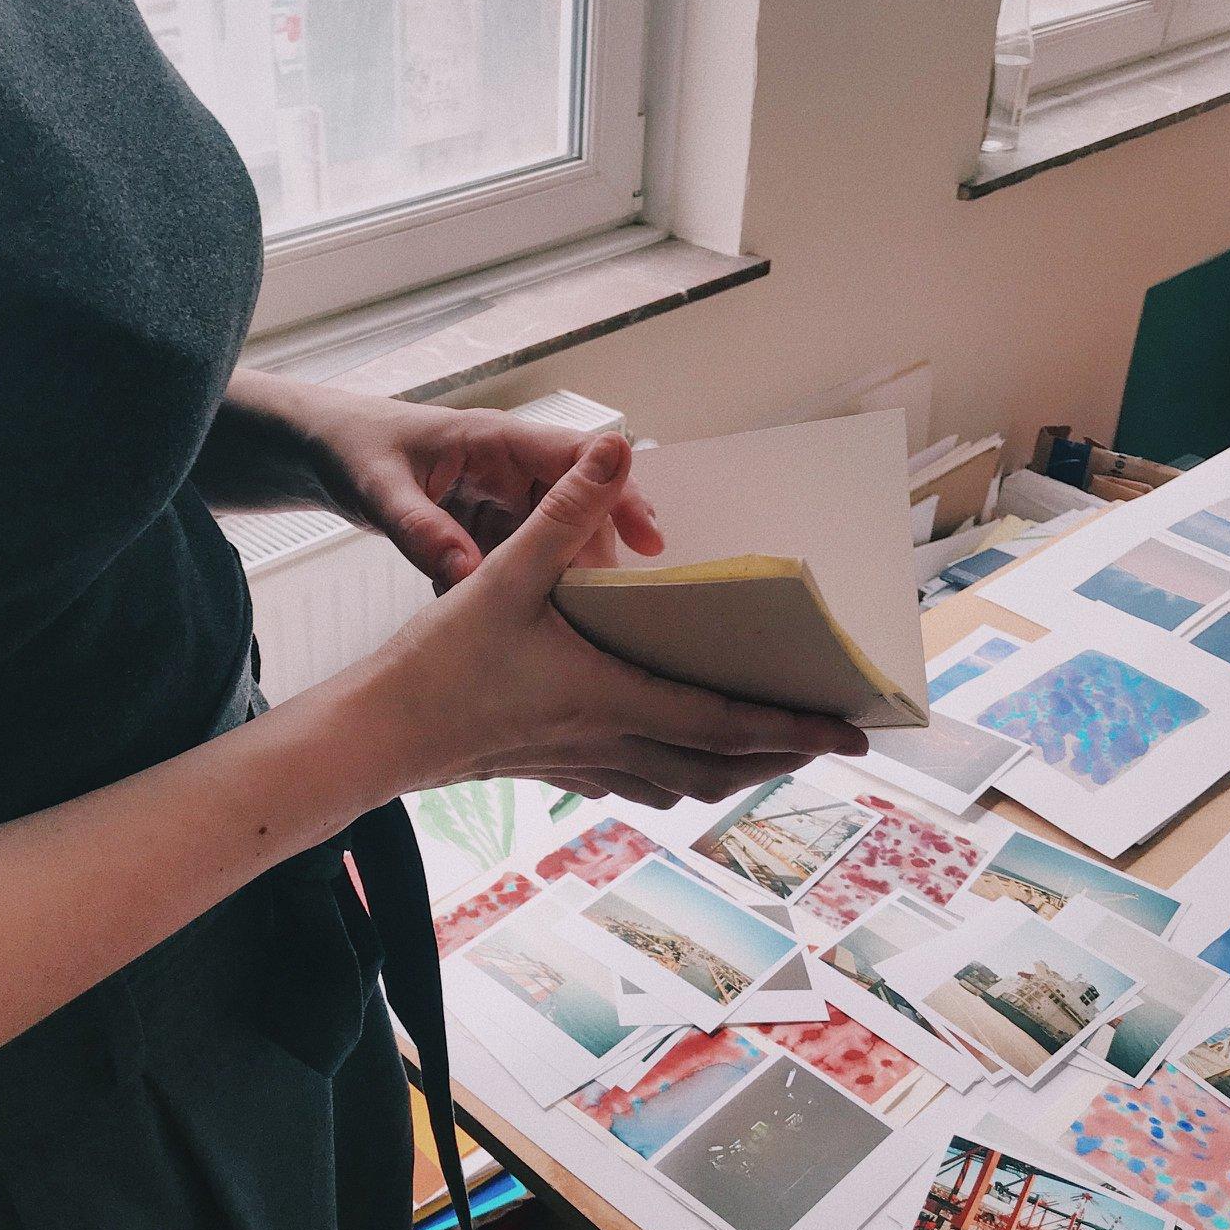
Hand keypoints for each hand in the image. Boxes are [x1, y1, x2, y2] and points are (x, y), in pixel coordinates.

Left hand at [278, 382, 663, 589]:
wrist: (321, 452)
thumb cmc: (351, 449)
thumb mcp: (380, 490)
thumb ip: (421, 532)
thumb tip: (468, 577)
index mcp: (495, 439)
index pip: (578, 456)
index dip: (618, 492)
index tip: (647, 536)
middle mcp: (511, 466)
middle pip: (583, 502)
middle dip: (606, 547)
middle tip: (629, 600)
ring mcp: (503, 498)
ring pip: (560, 536)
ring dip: (573, 573)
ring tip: (594, 621)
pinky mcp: (489, 526)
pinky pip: (527, 557)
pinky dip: (533, 586)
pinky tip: (540, 623)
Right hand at [353, 433, 867, 808]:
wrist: (377, 736)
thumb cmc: (438, 665)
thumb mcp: (504, 574)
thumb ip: (565, 508)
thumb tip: (615, 444)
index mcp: (610, 696)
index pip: (725, 721)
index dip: (794, 727)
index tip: (851, 730)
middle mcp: (608, 741)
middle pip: (717, 766)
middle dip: (780, 757)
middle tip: (829, 741)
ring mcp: (582, 765)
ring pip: (680, 785)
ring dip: (732, 775)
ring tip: (767, 755)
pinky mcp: (555, 770)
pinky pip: (636, 785)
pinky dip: (675, 778)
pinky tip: (674, 765)